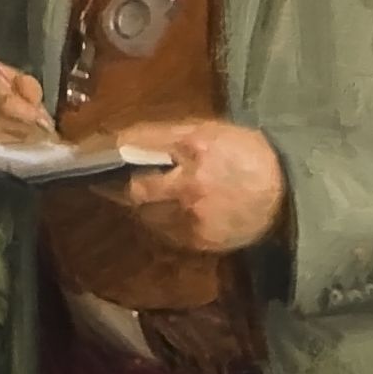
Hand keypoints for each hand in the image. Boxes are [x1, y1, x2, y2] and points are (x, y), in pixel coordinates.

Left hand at [111, 117, 288, 253]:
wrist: (287, 197)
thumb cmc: (248, 156)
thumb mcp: (210, 131)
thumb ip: (167, 135)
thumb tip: (121, 140)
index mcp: (194, 148)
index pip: (135, 149)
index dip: (105, 152)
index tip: (85, 153)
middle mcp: (190, 186)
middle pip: (132, 189)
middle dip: (115, 185)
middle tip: (103, 179)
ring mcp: (193, 218)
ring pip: (145, 213)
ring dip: (139, 203)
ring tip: (150, 192)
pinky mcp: (198, 242)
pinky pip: (163, 230)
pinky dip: (160, 219)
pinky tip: (174, 209)